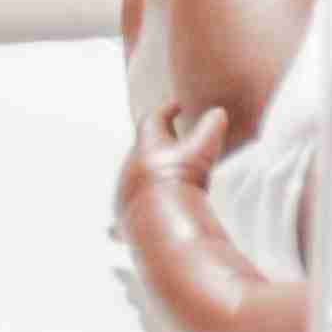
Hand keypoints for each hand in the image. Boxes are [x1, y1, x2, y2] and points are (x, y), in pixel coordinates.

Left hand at [116, 102, 229, 220]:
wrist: (161, 221)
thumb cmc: (181, 181)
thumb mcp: (203, 149)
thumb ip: (211, 127)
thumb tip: (218, 112)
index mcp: (146, 145)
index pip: (153, 118)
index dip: (167, 109)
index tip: (178, 105)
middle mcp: (130, 166)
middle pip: (142, 148)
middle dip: (157, 143)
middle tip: (174, 140)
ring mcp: (124, 192)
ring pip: (133, 177)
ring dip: (147, 174)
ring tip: (163, 176)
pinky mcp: (123, 216)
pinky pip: (123, 209)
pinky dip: (128, 210)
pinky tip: (114, 226)